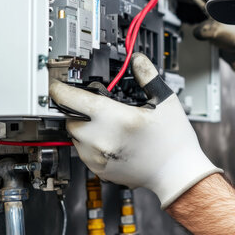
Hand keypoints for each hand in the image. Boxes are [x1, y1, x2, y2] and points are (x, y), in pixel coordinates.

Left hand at [49, 53, 222, 208]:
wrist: (176, 173)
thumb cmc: (173, 141)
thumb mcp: (165, 101)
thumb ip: (147, 76)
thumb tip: (137, 61)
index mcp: (116, 119)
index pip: (73, 99)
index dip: (61, 88)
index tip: (58, 84)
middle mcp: (101, 139)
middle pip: (71, 117)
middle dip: (79, 109)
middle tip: (98, 106)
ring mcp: (98, 157)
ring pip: (75, 135)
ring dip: (83, 126)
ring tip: (107, 124)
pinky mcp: (98, 169)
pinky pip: (82, 151)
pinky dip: (90, 142)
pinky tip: (110, 139)